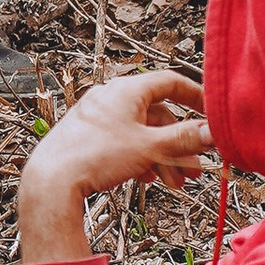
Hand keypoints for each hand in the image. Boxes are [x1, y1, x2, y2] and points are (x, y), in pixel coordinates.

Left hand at [17, 69, 214, 264]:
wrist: (52, 181)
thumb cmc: (94, 157)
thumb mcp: (150, 147)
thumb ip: (184, 139)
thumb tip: (212, 132)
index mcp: (126, 90)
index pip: (171, 82)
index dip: (196, 97)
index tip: (211, 113)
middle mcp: (111, 98)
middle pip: (158, 115)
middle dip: (179, 143)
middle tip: (195, 167)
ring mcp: (98, 118)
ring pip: (142, 134)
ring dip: (163, 157)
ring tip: (174, 182)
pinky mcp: (88, 137)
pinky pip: (124, 143)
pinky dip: (141, 159)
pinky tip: (149, 178)